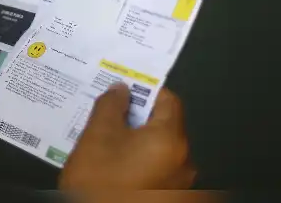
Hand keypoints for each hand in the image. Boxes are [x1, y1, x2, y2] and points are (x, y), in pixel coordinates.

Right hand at [59, 84, 195, 192]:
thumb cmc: (99, 182)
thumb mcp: (97, 135)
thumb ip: (111, 105)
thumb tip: (121, 89)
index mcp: (171, 140)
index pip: (168, 100)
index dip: (145, 91)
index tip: (124, 90)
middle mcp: (183, 161)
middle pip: (164, 125)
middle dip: (137, 117)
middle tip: (109, 115)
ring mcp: (178, 184)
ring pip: (158, 148)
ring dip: (136, 140)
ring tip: (106, 141)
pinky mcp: (168, 197)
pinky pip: (156, 169)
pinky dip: (139, 161)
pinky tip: (114, 164)